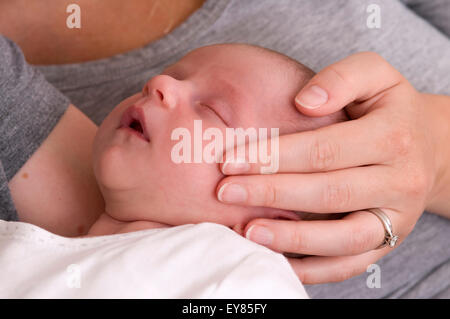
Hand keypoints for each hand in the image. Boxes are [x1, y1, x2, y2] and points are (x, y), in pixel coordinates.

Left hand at [216, 52, 449, 283]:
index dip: (274, 157)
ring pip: (342, 238)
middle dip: (271, 193)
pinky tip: (278, 261)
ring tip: (247, 232)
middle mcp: (399, 181)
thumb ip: (343, 78)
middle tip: (225, 193)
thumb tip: (304, 102)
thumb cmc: (389, 108)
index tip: (230, 160)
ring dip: (291, 238)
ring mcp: (395, 217)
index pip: (324, 150)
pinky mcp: (388, 240)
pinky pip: (351, 264)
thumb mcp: (376, 75)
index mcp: (392, 136)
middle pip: (328, 193)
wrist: (428, 145)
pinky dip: (315, 270)